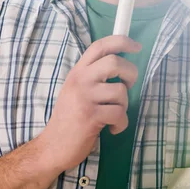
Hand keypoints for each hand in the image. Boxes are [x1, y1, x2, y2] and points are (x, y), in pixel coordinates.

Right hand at [38, 36, 141, 171]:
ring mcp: (84, 98)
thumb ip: (94, 76)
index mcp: (78, 71)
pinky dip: (121, 124)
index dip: (122, 42)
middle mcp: (80, 80)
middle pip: (115, 62)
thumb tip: (122, 65)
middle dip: (131, 74)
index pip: (100, 46)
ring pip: (121, 91)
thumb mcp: (77, 90)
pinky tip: (111, 128)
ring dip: (124, 106)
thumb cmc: (70, 118)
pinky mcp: (90, 116)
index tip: (137, 47)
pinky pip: (120, 114)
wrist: (52, 146)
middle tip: (128, 86)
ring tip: (113, 115)